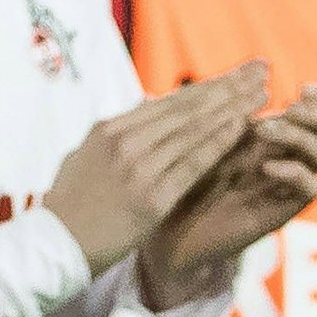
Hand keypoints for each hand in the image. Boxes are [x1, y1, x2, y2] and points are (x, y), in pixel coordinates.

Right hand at [43, 60, 269, 276]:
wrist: (54, 246)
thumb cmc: (70, 206)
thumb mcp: (83, 158)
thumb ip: (114, 135)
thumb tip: (140, 112)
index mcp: (108, 129)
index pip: (167, 102)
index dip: (207, 87)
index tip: (236, 76)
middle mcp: (123, 140)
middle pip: (186, 107)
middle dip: (228, 86)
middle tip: (261, 69)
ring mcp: (137, 167)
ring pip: (194, 129)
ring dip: (233, 108)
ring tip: (263, 93)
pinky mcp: (150, 197)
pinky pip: (192, 164)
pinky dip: (219, 142)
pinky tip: (243, 128)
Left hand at [138, 82, 316, 308]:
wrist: (171, 228)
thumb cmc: (179, 177)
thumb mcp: (194, 137)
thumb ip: (209, 111)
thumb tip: (211, 77)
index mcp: (271, 134)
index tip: (304, 85)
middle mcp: (286, 156)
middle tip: (294, 106)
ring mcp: (284, 183)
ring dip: (300, 135)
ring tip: (265, 128)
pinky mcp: (280, 209)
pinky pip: (310, 189)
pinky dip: (295, 172)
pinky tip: (267, 166)